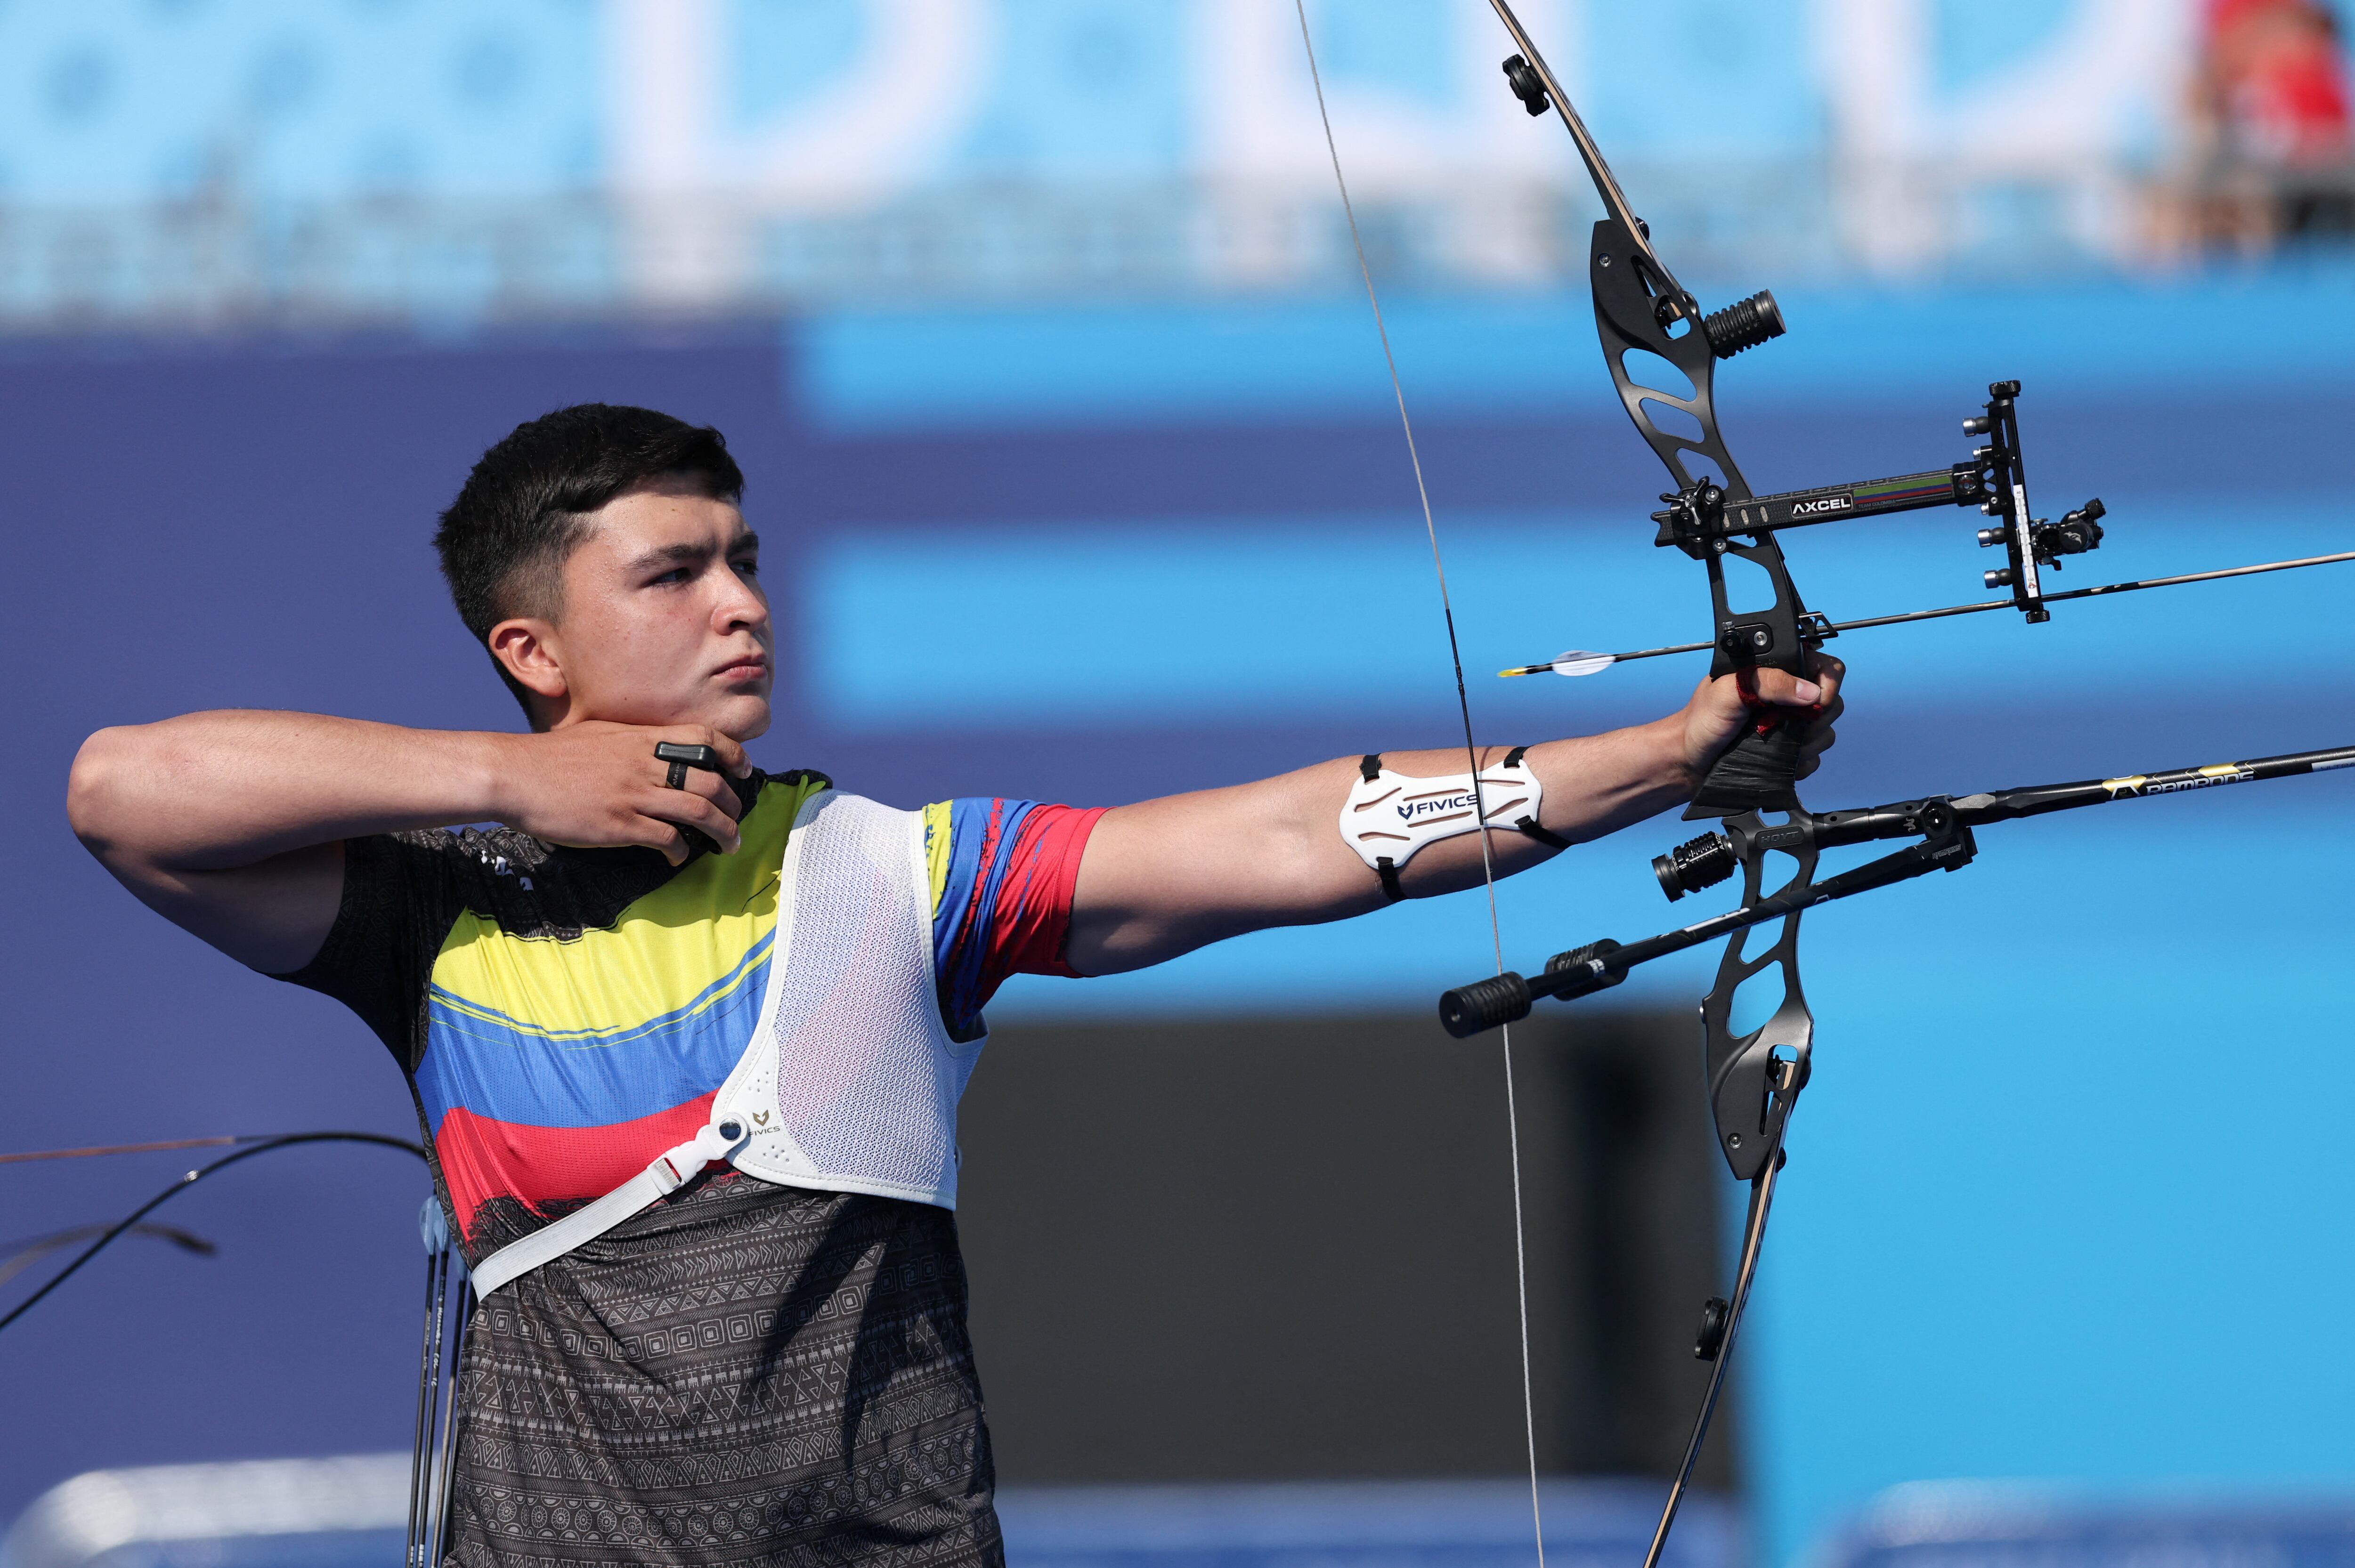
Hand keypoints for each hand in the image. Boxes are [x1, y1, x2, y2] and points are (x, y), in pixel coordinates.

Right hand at [490, 722, 750, 864]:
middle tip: (737, 821)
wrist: (514, 774)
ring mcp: (634, 794)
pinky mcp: (620, 824)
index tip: (744, 771)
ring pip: (699, 812)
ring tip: (729, 845)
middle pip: (711, 782)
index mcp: (642, 738)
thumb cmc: (553, 757)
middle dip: (733, 805)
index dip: (733, 754)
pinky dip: (681, 850)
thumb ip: (634, 743)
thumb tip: (658, 754)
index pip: (704, 737)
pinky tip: (678, 856)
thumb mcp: (601, 734)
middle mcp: (645, 763)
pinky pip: (667, 838)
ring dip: (722, 832)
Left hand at [1676, 652, 1844, 789]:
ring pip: (1825, 732)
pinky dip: (1800, 762)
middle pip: (1831, 702)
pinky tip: (1776, 760)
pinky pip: (1814, 757)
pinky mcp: (1790, 750)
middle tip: (1786, 726)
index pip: (1825, 667)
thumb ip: (1769, 682)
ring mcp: (1791, 724)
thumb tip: (1810, 692)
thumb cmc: (1701, 721)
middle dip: (1815, 719)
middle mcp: (1788, 694)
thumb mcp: (1729, 692)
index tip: (1815, 703)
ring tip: (1773, 743)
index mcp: (1777, 670)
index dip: (1827, 684)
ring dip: (1806, 743)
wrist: (1689, 760)